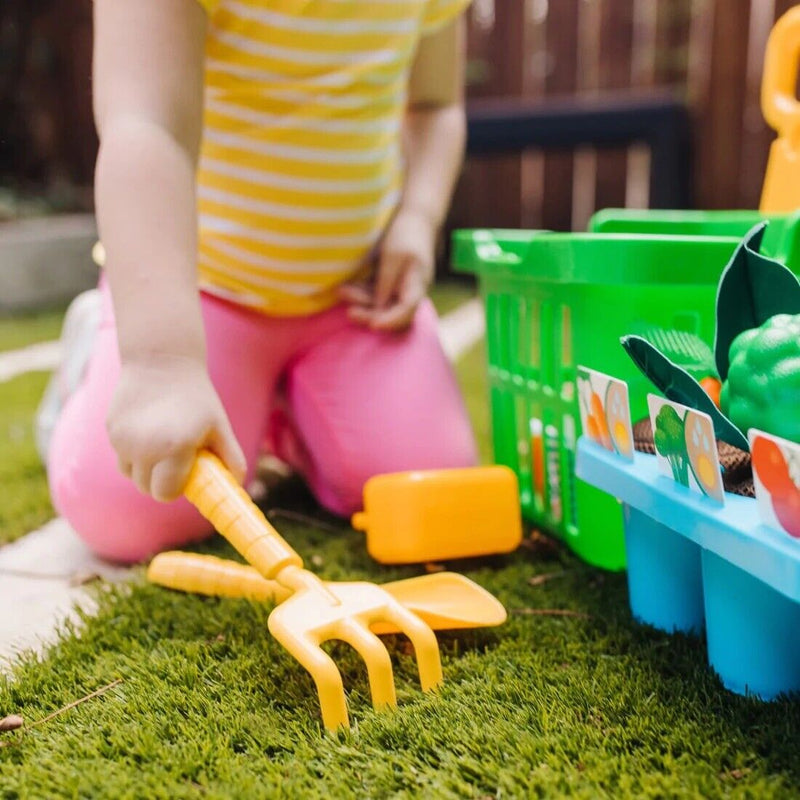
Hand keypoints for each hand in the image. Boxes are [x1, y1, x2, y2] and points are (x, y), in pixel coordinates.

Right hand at [107, 355, 245, 501]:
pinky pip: (121, 454)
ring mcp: (123, 439)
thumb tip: (238, 485)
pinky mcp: (110, 430)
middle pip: (146, 488)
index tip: (184, 474)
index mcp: (175, 448)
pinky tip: (147, 429)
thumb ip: (231, 458)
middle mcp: (144, 448)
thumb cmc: (197, 397)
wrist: (162, 361)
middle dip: (160, 481)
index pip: (165, 494)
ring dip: (144, 468)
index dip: (175, 488)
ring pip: (130, 473)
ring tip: (161, 443)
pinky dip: (132, 451)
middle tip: (175, 459)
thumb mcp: (220, 426)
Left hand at [339, 207, 436, 330]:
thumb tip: (377, 306)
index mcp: (417, 285)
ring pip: (381, 303)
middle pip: (392, 312)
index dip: (390, 321)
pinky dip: (362, 291)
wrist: (415, 216)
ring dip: (361, 300)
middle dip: (369, 313)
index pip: (407, 311)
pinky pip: (376, 293)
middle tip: (349, 312)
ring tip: (341, 290)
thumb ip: (385, 282)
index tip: (373, 325)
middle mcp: (411, 291)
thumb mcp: (393, 256)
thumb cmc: (406, 232)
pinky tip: (347, 286)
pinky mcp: (392, 282)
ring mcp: (401, 287)